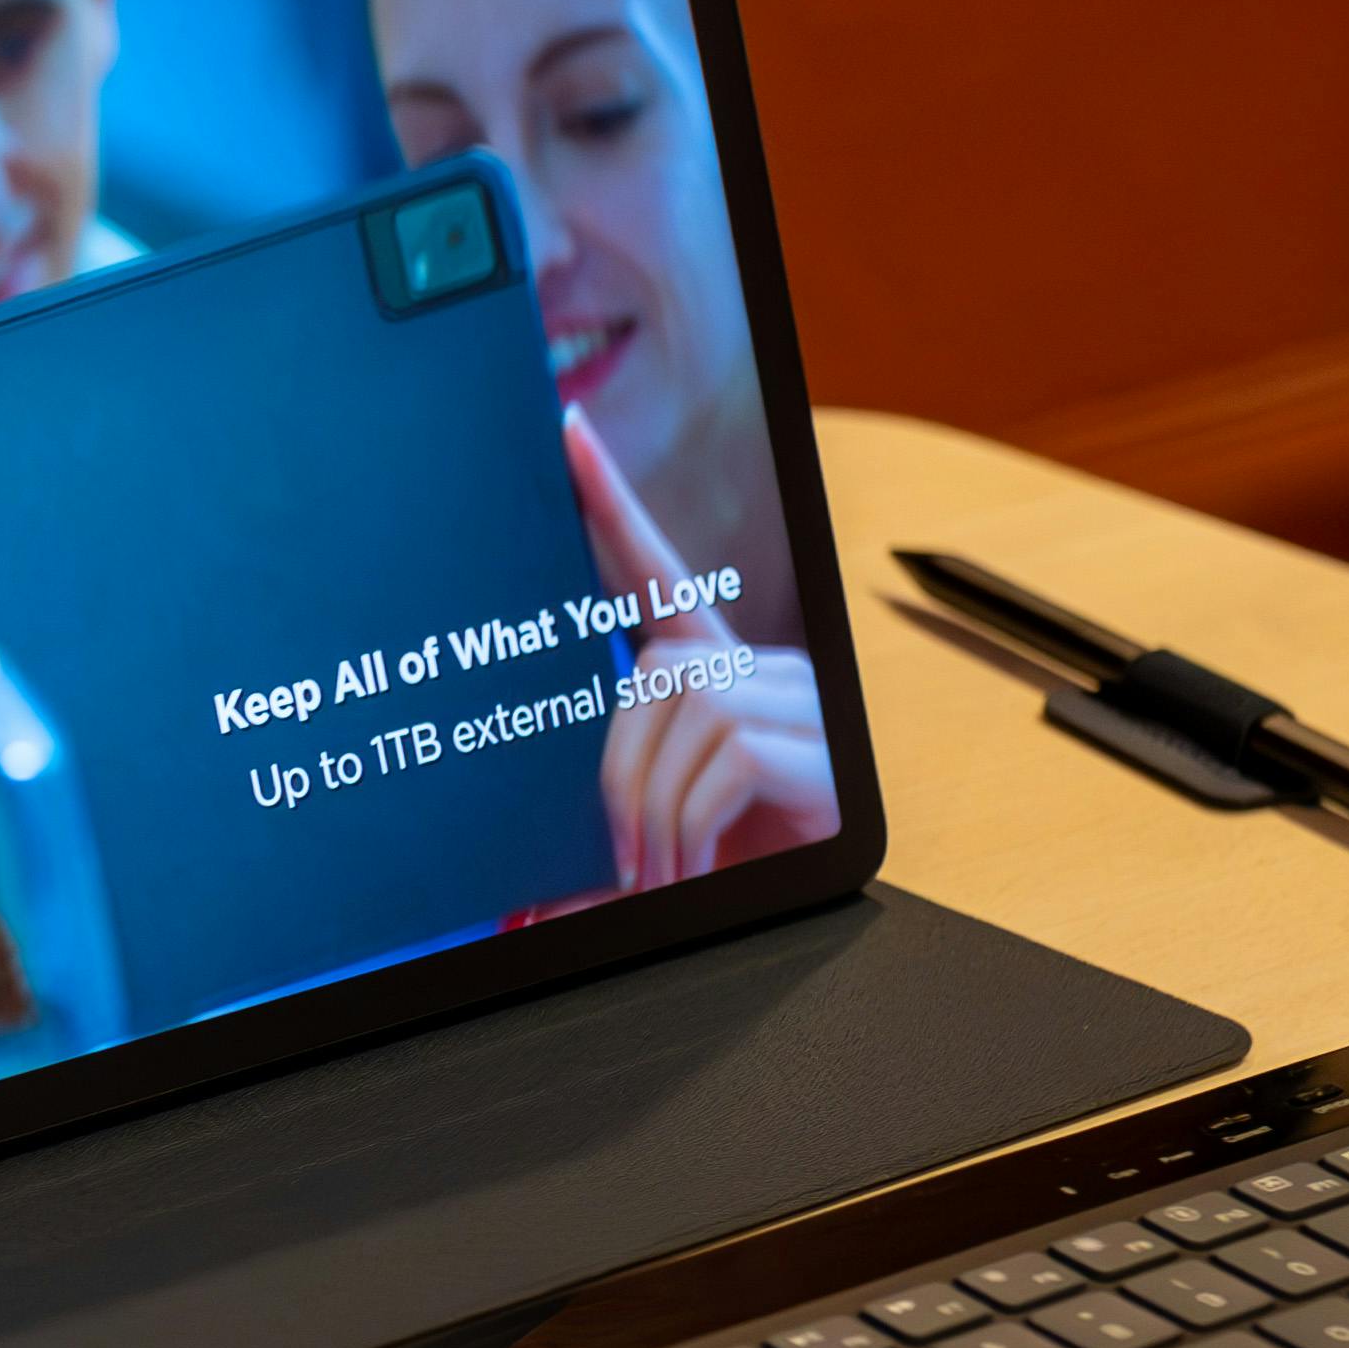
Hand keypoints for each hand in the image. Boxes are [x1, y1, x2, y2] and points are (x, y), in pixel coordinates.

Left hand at [564, 412, 836, 885]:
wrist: (814, 910)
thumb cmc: (739, 864)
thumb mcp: (656, 838)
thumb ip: (602, 837)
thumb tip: (532, 905)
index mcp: (714, 671)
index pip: (653, 572)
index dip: (609, 505)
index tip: (568, 437)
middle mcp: (761, 668)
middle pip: (652, 674)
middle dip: (618, 774)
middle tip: (624, 855)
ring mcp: (796, 700)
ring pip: (685, 712)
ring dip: (655, 809)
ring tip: (665, 871)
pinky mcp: (815, 740)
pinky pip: (726, 755)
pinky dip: (691, 825)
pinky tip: (695, 865)